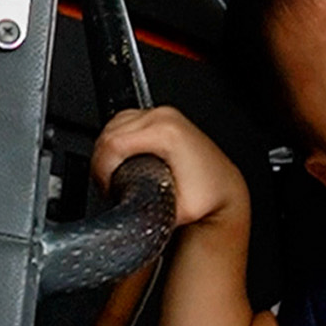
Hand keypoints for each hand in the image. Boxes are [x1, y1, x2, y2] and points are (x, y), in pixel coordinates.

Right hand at [91, 107, 249, 231]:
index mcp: (165, 133)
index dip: (103, 169)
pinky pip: (124, 122)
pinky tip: (126, 159)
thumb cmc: (203, 197)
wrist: (223, 190)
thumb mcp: (172, 210)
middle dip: (104, 162)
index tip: (108, 187)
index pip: (112, 143)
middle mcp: (164, 118)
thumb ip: (142, 208)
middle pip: (109, 133)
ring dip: (109, 152)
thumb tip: (121, 212)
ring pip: (113, 125)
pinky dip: (118, 141)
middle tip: (113, 185)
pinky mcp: (161, 116)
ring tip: (118, 175)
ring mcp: (163, 114)